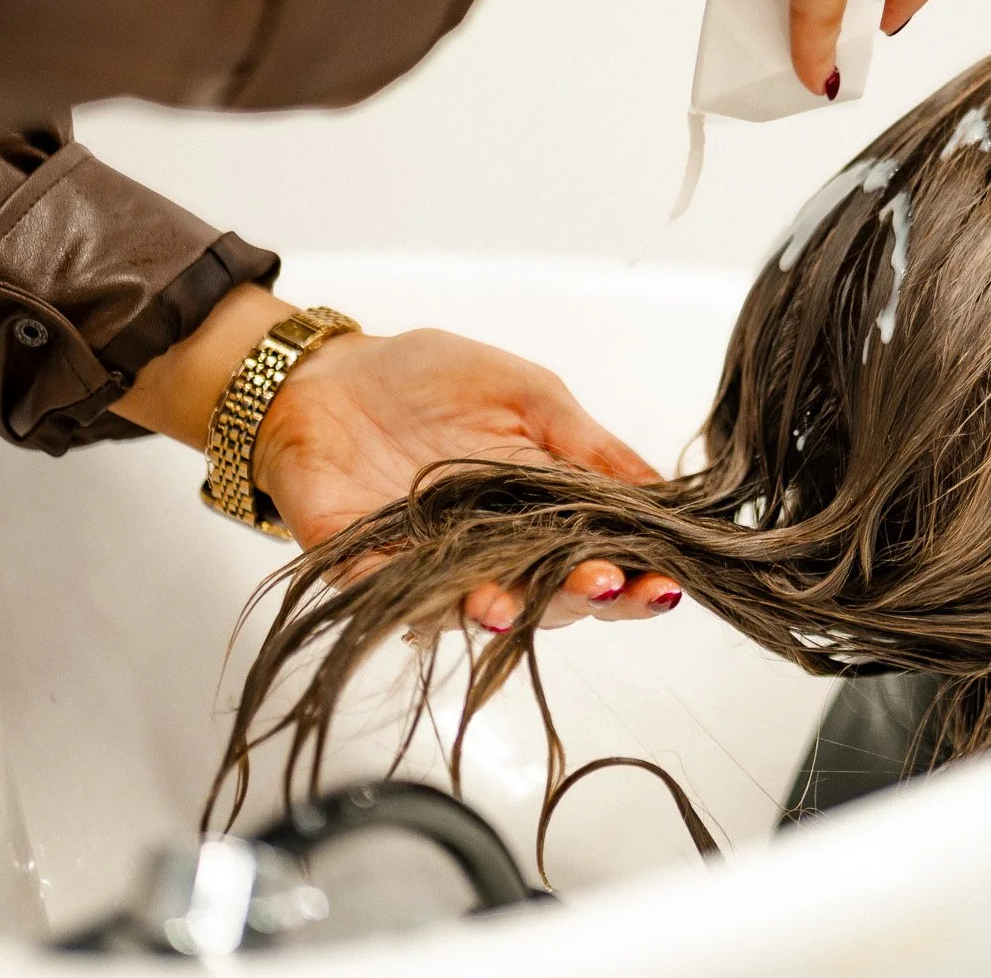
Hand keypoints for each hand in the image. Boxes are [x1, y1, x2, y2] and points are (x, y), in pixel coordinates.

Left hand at [114, 286, 680, 629]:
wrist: (323, 377)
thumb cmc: (427, 380)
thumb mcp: (530, 395)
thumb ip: (591, 447)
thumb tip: (666, 492)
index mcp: (543, 514)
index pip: (602, 560)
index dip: (636, 577)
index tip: (667, 581)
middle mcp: (495, 555)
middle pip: (551, 599)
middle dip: (582, 598)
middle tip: (607, 585)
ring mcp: (432, 570)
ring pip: (480, 610)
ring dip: (505, 611)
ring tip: (522, 604)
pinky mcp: (365, 572)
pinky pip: (396, 597)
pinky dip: (422, 601)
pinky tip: (454, 597)